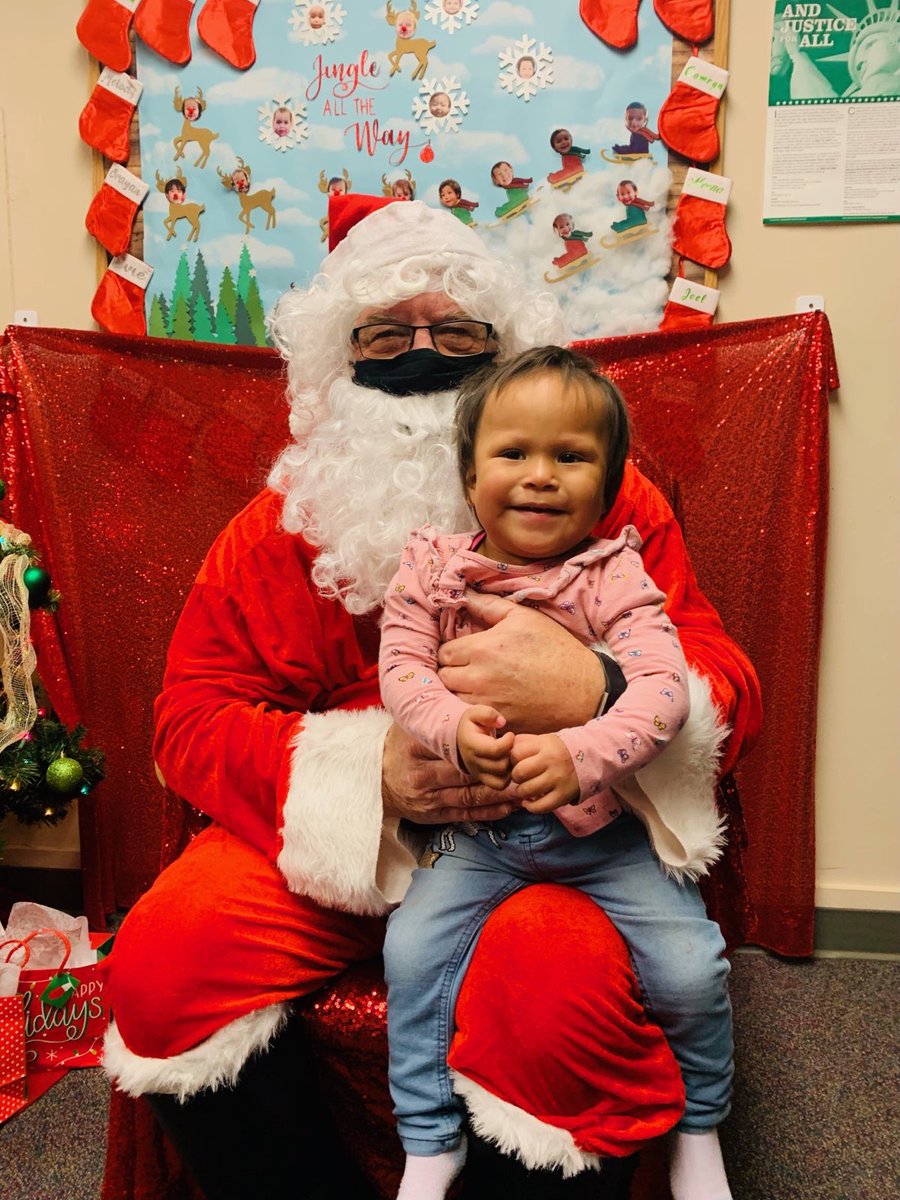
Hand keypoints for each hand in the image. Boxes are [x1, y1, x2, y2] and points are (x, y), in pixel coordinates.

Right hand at [382, 723, 517, 824]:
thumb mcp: (413, 725)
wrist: (375, 780)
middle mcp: (421, 774)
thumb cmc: (400, 746)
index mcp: (417, 748)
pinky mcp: (432, 814)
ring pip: (470, 797)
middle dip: (497, 771)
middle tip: (523, 767)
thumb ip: (442, 716)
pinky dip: (489, 811)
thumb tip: (486, 712)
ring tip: (523, 788)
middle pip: (466, 774)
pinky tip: (508, 807)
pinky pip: (465, 814)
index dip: (486, 747)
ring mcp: (427, 798)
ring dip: (498, 795)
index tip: (510, 742)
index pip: (457, 748)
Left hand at [437, 592, 605, 733]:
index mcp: (482, 649)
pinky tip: (487, 702)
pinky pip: (469, 718)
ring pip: (452, 698)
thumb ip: (489, 605)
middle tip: (468, 669)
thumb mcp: (524, 618)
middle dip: (452, 671)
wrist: (582, 690)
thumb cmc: (554, 649)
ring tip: (477, 686)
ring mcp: (486, 704)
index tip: (464, 652)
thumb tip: (464, 592)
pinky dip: (472, 711)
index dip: (452, 651)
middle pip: (443, 677)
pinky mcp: (496, 723)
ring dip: (459, 692)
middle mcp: (478, 678)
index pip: (443, 653)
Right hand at [457, 705, 514, 789]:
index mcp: (472, 745)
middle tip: (513, 745)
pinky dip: (508, 777)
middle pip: (501, 766)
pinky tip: (509, 764)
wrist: (459, 737)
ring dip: (511, 767)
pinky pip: (500, 786)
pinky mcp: (484, 779)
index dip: (508, 742)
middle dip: (511, 755)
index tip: (511, 734)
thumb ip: (488, 714)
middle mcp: (474, 762)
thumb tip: (502, 722)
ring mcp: (478, 773)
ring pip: (502, 779)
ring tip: (511, 755)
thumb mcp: (476, 712)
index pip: (495, 750)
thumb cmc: (472, 723)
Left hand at [510, 733, 579, 812]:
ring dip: (521, 792)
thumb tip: (502, 750)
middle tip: (520, 777)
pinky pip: (540, 807)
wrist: (590, 759)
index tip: (515, 763)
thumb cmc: (558, 751)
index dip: (511, 760)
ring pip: (527, 790)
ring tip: (525, 788)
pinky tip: (529, 802)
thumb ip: (523, 742)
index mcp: (544, 745)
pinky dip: (530, 807)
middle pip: (519, 772)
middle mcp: (551, 761)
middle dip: (515, 777)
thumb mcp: (543, 740)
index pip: (515, 753)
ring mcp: (558, 779)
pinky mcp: (563, 796)